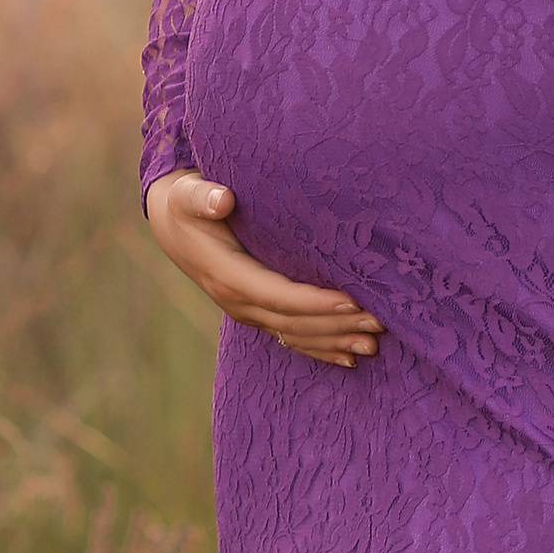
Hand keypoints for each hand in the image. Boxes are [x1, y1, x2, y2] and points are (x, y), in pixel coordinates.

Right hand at [143, 170, 381, 366]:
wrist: (173, 227)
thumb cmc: (188, 204)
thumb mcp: (188, 195)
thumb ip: (202, 196)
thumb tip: (221, 200)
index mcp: (228, 275)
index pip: (278, 295)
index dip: (315, 302)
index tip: (353, 302)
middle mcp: (238, 301)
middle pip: (294, 321)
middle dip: (337, 324)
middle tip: (380, 322)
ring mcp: (246, 312)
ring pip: (295, 335)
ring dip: (334, 340)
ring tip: (373, 343)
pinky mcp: (255, 313)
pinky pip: (290, 338)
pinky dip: (319, 348)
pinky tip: (348, 357)